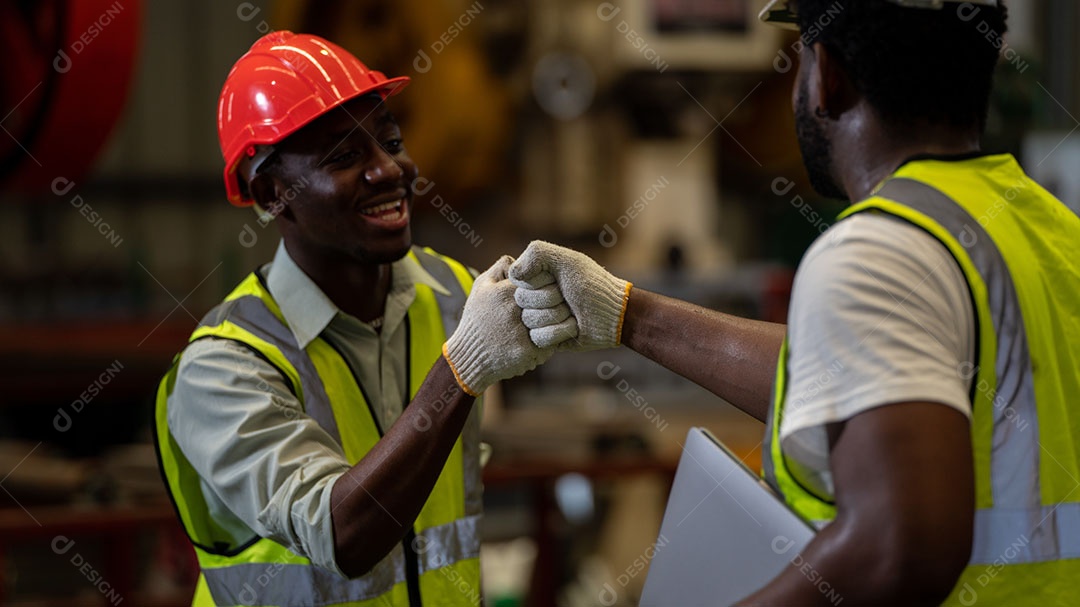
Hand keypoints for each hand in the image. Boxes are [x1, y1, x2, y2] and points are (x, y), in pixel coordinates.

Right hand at [443, 256, 566, 395]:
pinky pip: (550, 345)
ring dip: (558, 324)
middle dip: (559, 303)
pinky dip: (549, 346)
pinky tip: (541, 345)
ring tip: (552, 327)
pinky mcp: (525, 352)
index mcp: (506, 290)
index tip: (550, 290)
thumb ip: (499, 268)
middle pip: (553, 299)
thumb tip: (517, 258)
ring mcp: (520, 331)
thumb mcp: (481, 287)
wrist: (467, 357)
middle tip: (559, 309)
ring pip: (555, 322)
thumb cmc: (477, 319)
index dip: (550, 283)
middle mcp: (514, 309)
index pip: (543, 278)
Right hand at [509, 240, 631, 351]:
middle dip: (550, 299)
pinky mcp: (544, 339)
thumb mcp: (567, 260)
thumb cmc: (592, 284)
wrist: (612, 314)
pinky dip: (560, 332)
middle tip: (567, 298)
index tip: (558, 280)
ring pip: (530, 320)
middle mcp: (532, 297)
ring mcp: (537, 319)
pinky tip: (573, 327)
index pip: (517, 280)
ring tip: (571, 312)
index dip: (539, 281)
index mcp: (534, 277)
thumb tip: (513, 274)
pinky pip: (539, 338)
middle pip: (522, 301)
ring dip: (557, 316)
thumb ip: (536, 254)